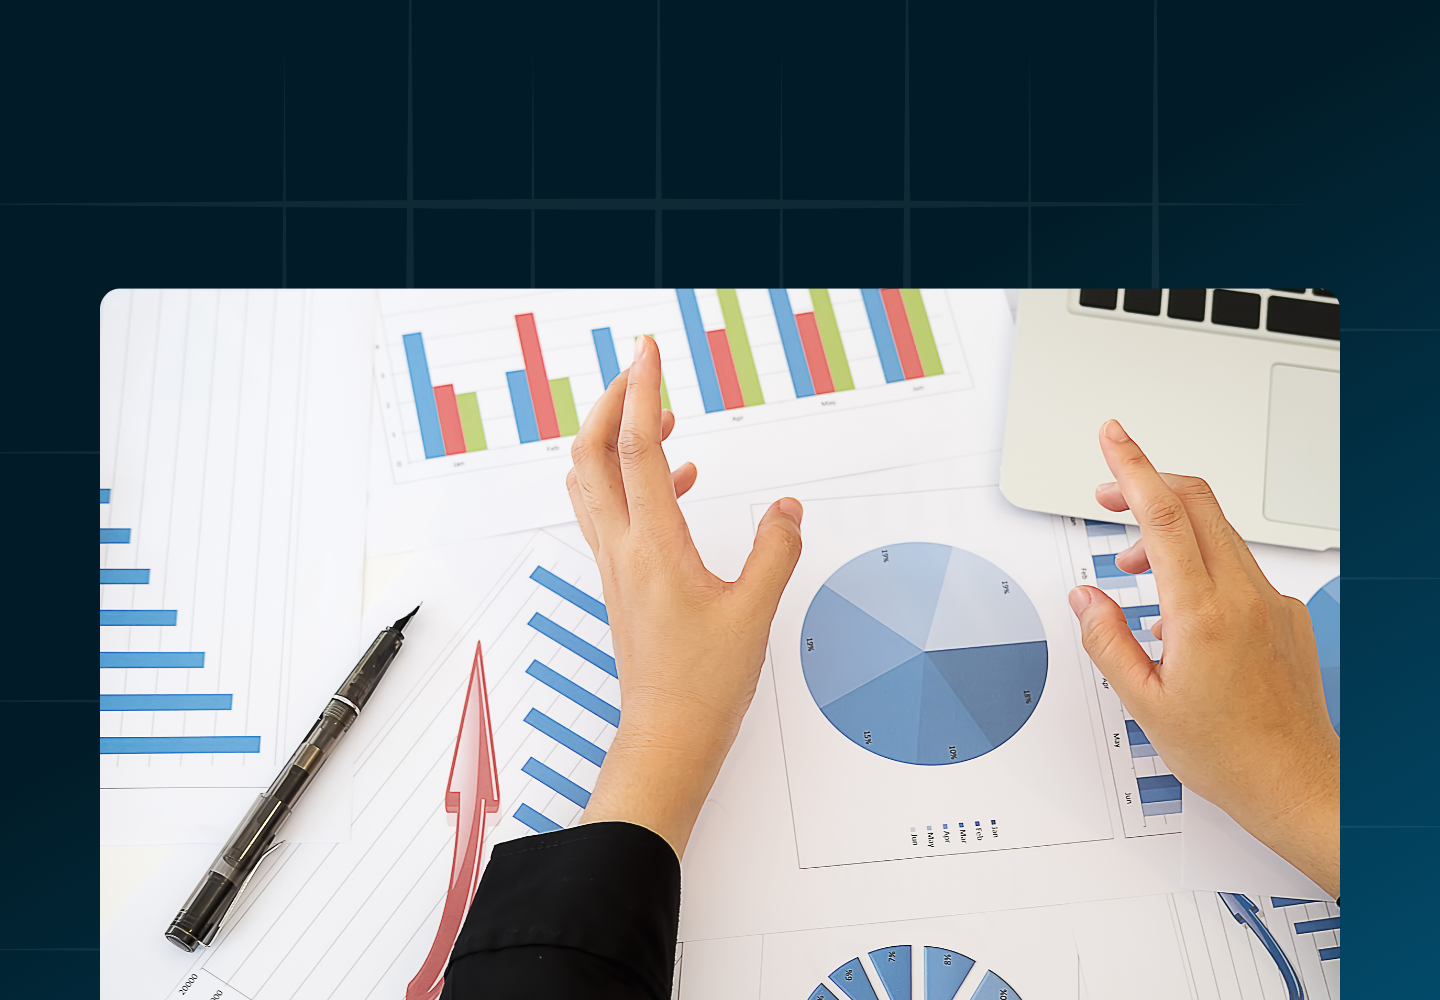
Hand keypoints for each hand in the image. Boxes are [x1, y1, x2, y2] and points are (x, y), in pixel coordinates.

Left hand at [565, 335, 803, 857]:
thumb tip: (785, 507)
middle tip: (642, 373)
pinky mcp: (620, 580)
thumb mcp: (755, 611)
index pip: (637, 448)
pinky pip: (611, 510)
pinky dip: (634, 479)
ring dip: (616, 439)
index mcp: (653, 546)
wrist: (667, 736)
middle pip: (592, 453)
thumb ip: (775, 550)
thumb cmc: (703, 685)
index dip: (641, 392)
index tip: (648, 353)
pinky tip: (680, 481)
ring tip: (661, 418)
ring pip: (592, 481)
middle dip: (611, 403)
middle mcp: (622, 548)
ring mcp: (614, 564)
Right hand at [1068, 420, 1338, 895]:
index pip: (1165, 517)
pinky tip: (1176, 606)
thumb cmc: (1228, 753)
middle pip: (1197, 504)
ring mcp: (1271, 602)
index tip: (1113, 436)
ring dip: (1169, 531)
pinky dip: (1200, 563)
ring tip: (1133, 568)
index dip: (1133, 467)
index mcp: (1202, 615)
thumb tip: (1085, 597)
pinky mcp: (1285, 615)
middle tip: (1109, 492)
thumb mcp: (1143, 702)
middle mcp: (1244, 598)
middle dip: (1147, 483)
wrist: (1295, 784)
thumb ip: (1106, 640)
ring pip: (1218, 532)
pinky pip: (1237, 566)